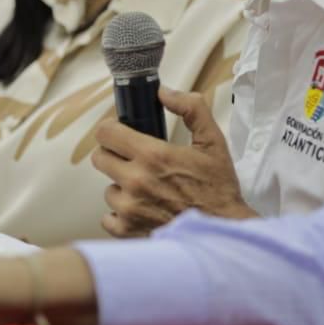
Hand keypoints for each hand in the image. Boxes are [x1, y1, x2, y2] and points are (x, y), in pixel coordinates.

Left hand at [91, 87, 256, 237]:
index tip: (121, 132)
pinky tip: (141, 209)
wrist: (224, 232)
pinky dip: (121, 214)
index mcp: (153, 156)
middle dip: (114, 155)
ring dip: (121, 186)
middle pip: (99, 158)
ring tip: (145, 188)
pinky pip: (108, 218)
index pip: (106, 133)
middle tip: (134, 159)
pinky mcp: (129, 231)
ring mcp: (129, 209)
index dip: (112, 129)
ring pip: (107, 188)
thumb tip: (164, 93)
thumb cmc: (219, 189)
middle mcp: (135, 181)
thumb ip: (191, 109)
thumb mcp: (213, 141)